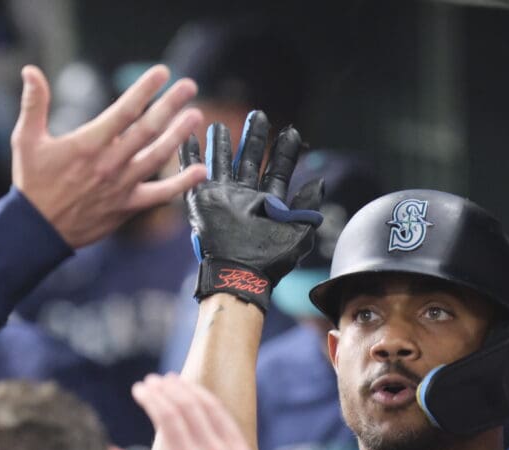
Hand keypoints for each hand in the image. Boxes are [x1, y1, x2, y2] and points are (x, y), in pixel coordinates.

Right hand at [11, 64, 205, 247]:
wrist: (38, 229)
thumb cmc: (32, 182)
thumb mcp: (25, 139)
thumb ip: (33, 104)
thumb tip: (31, 71)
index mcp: (87, 143)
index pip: (123, 110)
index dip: (144, 90)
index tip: (162, 72)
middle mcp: (109, 162)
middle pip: (147, 129)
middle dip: (170, 105)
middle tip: (190, 86)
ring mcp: (122, 185)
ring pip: (157, 157)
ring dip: (179, 136)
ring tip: (196, 117)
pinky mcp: (129, 205)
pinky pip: (161, 194)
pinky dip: (182, 184)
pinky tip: (201, 171)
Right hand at [110, 373, 279, 449]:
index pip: (167, 416)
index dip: (151, 397)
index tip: (138, 388)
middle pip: (186, 406)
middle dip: (166, 389)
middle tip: (150, 380)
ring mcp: (230, 449)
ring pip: (208, 407)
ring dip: (188, 389)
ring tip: (171, 380)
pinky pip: (225, 417)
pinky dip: (209, 402)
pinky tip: (198, 396)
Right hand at [182, 110, 324, 311]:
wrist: (240, 275)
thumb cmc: (271, 260)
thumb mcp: (300, 232)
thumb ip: (309, 206)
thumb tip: (320, 180)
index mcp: (269, 202)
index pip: (278, 169)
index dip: (285, 151)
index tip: (290, 130)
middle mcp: (246, 196)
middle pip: (250, 159)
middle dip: (255, 137)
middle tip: (258, 115)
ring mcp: (223, 197)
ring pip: (222, 162)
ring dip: (222, 142)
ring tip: (219, 123)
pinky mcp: (202, 201)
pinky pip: (193, 173)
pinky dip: (189, 154)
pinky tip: (188, 135)